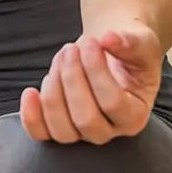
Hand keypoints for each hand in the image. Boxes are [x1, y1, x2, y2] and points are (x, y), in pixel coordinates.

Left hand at [20, 22, 162, 143]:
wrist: (111, 50)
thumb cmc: (129, 49)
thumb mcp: (141, 41)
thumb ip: (131, 42)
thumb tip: (108, 38)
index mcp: (135, 115)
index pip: (113, 103)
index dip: (97, 72)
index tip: (92, 41)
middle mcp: (110, 131)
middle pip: (85, 119)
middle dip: (72, 79)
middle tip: (71, 49)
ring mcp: (82, 134)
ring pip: (61, 129)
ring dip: (54, 89)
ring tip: (61, 59)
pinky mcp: (59, 127)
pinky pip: (41, 134)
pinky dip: (31, 116)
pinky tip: (30, 92)